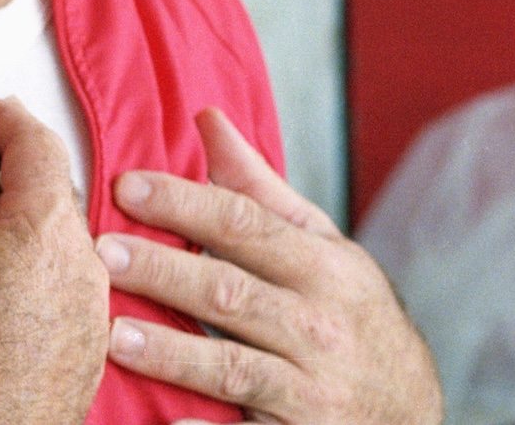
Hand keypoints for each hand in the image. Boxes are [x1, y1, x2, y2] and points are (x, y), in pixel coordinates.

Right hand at [0, 96, 108, 424]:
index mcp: (43, 229)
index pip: (36, 145)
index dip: (4, 118)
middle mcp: (83, 265)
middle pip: (56, 193)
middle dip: (20, 169)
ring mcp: (93, 313)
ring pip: (65, 243)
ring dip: (31, 223)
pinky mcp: (89, 353)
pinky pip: (69, 286)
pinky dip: (42, 267)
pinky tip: (9, 282)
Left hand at [94, 108, 441, 424]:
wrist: (411, 411)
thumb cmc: (350, 314)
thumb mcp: (321, 247)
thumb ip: (258, 189)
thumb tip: (207, 119)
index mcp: (322, 268)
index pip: (246, 226)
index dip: (185, 204)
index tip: (126, 186)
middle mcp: (320, 327)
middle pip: (231, 292)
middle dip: (165, 271)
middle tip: (103, 253)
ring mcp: (313, 391)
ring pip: (235, 366)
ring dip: (174, 352)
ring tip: (115, 334)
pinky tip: (167, 423)